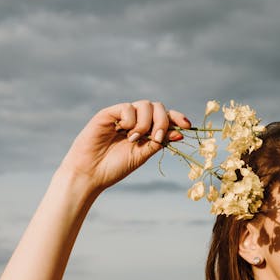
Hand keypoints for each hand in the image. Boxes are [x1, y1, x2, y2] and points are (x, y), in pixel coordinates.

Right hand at [58, 99, 190, 194]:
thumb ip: (159, 143)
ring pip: (145, 105)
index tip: (188, 126)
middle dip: (163, 121)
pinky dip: (131, 120)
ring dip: (146, 123)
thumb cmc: (114, 167)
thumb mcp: (142, 156)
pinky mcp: (108, 113)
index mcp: (145, 130)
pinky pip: (128, 107)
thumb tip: (180, 133)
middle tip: (157, 138)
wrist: (91, 173)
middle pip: (158, 107)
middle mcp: (135, 120)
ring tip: (135, 139)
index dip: (177, 118)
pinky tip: (124, 133)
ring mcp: (122, 116)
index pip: (164, 117)